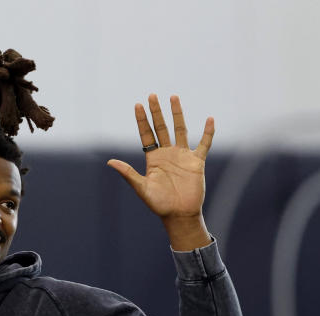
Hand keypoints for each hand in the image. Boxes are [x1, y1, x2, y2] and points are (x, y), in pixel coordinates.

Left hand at [107, 94, 213, 219]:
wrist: (179, 215)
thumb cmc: (159, 204)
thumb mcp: (141, 188)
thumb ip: (128, 173)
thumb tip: (110, 161)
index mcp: (153, 159)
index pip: (146, 134)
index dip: (142, 120)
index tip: (138, 105)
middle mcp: (167, 154)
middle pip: (161, 128)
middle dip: (157, 112)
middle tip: (152, 95)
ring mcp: (182, 156)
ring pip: (180, 130)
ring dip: (177, 114)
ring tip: (173, 97)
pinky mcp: (196, 162)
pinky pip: (204, 144)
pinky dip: (208, 133)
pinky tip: (209, 119)